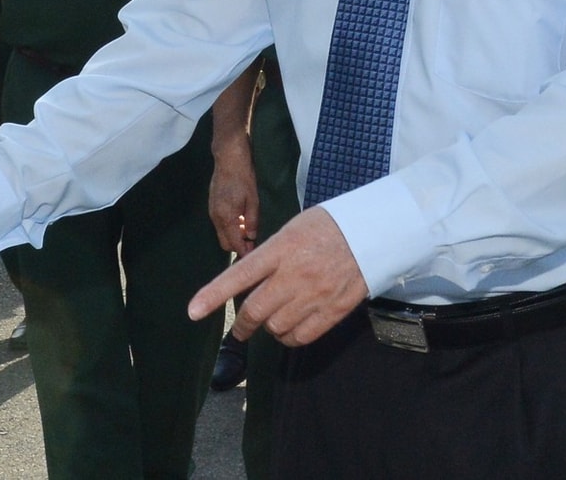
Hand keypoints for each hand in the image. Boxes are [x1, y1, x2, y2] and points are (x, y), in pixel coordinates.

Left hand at [188, 206, 368, 346]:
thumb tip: (250, 279)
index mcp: (281, 249)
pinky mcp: (333, 311)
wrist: (372, 233)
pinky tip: (290, 329)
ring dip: (268, 328)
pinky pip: (301, 337)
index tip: (193, 311)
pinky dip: (289, 338)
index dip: (213, 295)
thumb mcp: (292, 229)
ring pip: (276, 327)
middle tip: (240, 328)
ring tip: (273, 320)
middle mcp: (294, 274)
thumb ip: (270, 255)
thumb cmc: (328, 227)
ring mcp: (314, 295)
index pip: (239, 275)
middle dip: (242, 324)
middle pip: (255, 310)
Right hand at [208, 138, 259, 255]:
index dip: (244, 252)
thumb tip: (252, 237)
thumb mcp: (253, 201)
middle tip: (252, 242)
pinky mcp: (212, 206)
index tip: (254, 254)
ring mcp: (212, 212)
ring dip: (234, 236)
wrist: (229, 159)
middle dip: (238, 247)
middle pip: (225, 243)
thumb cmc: (244, 178)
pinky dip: (229, 227)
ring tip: (248, 229)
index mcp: (226, 218)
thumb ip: (252, 221)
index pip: (234, 244)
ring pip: (222, 234)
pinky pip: (220, 224)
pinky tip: (240, 219)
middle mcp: (216, 218)